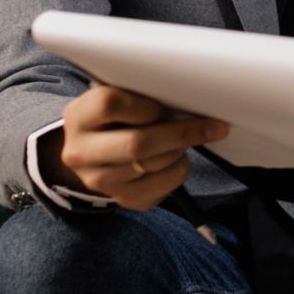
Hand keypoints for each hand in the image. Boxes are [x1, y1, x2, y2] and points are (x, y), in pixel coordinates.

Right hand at [52, 85, 228, 210]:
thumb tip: (191, 96)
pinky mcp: (123, 199)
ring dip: (181, 149)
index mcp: (80, 116)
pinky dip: (180, 169)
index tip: (163, 106)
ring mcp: (100, 181)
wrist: (91, 155)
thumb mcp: (116, 97)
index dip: (145, 106)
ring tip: (185, 138)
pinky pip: (164, 185)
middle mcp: (82, 153)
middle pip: (138, 143)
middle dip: (182, 132)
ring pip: (156, 165)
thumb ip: (141, 94)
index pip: (110, 105)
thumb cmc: (115, 117)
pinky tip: (176, 158)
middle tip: (213, 126)